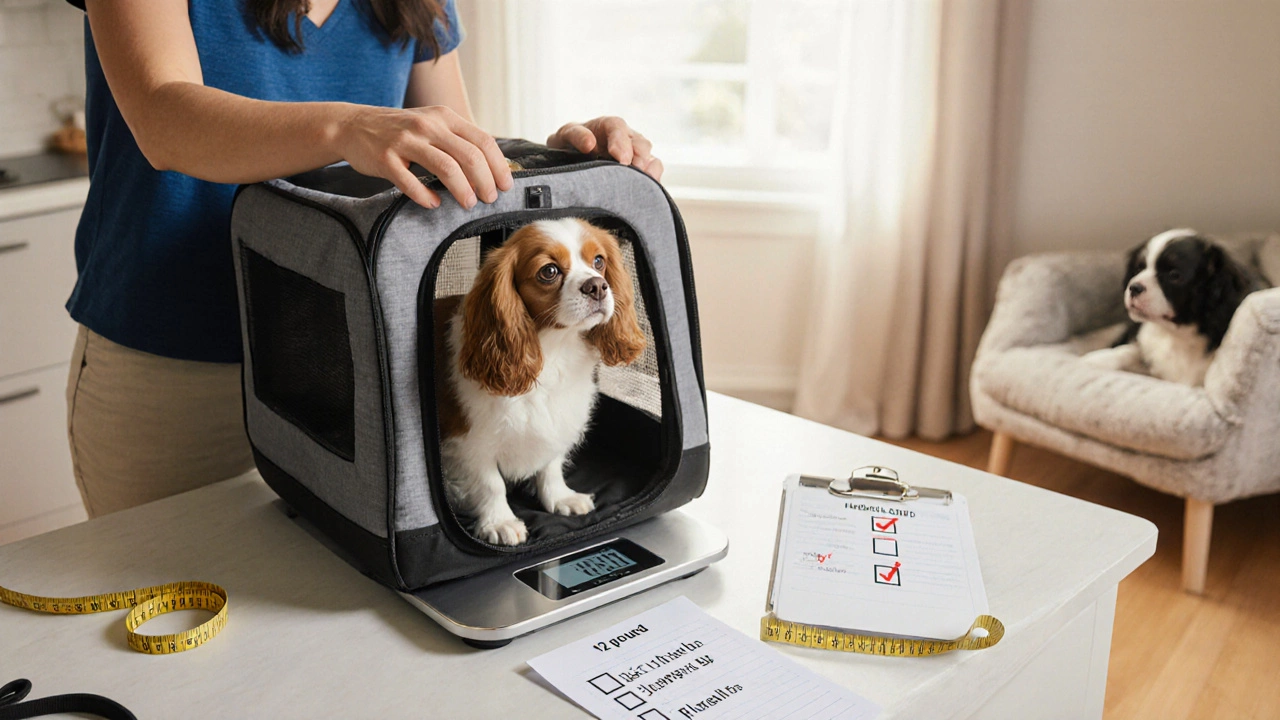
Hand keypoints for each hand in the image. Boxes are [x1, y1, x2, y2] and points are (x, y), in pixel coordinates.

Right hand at [335, 105, 513, 208]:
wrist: (353, 125)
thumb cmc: (399, 130)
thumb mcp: (431, 124)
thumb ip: (458, 140)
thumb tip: (491, 167)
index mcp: (444, 117)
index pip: (483, 141)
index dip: (498, 166)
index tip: (505, 185)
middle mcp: (428, 125)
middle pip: (470, 156)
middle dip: (485, 182)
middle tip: (489, 198)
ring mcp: (406, 141)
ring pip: (446, 168)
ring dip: (463, 190)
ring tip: (468, 203)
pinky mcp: (386, 158)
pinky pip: (411, 183)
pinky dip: (426, 197)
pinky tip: (433, 203)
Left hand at [548, 117, 662, 180]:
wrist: (569, 158)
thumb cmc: (569, 144)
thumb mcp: (566, 135)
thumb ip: (576, 135)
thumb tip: (590, 144)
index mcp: (608, 125)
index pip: (618, 128)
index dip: (622, 143)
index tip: (622, 160)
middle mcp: (625, 137)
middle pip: (639, 143)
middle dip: (639, 158)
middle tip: (632, 173)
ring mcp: (634, 153)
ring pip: (649, 157)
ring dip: (648, 170)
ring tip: (642, 183)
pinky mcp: (638, 169)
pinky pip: (653, 170)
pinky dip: (653, 178)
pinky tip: (647, 188)